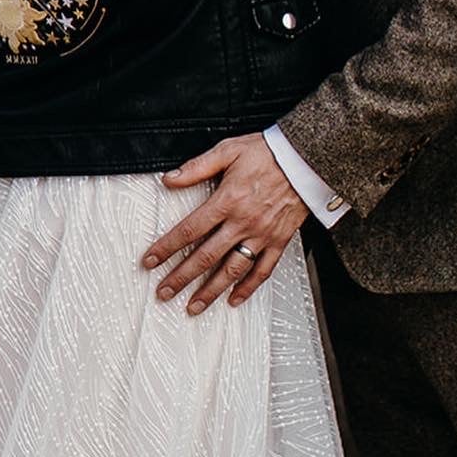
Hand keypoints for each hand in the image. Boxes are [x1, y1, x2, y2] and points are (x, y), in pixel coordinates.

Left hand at [141, 134, 308, 314]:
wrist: (306, 159)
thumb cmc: (268, 153)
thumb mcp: (228, 151)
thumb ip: (197, 167)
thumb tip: (170, 179)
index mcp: (227, 200)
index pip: (189, 230)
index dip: (167, 247)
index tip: (150, 260)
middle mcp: (242, 223)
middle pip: (206, 256)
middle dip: (181, 277)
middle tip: (164, 292)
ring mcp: (261, 235)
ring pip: (232, 270)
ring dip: (210, 290)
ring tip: (193, 306)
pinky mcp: (279, 241)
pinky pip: (263, 270)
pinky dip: (248, 288)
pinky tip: (234, 299)